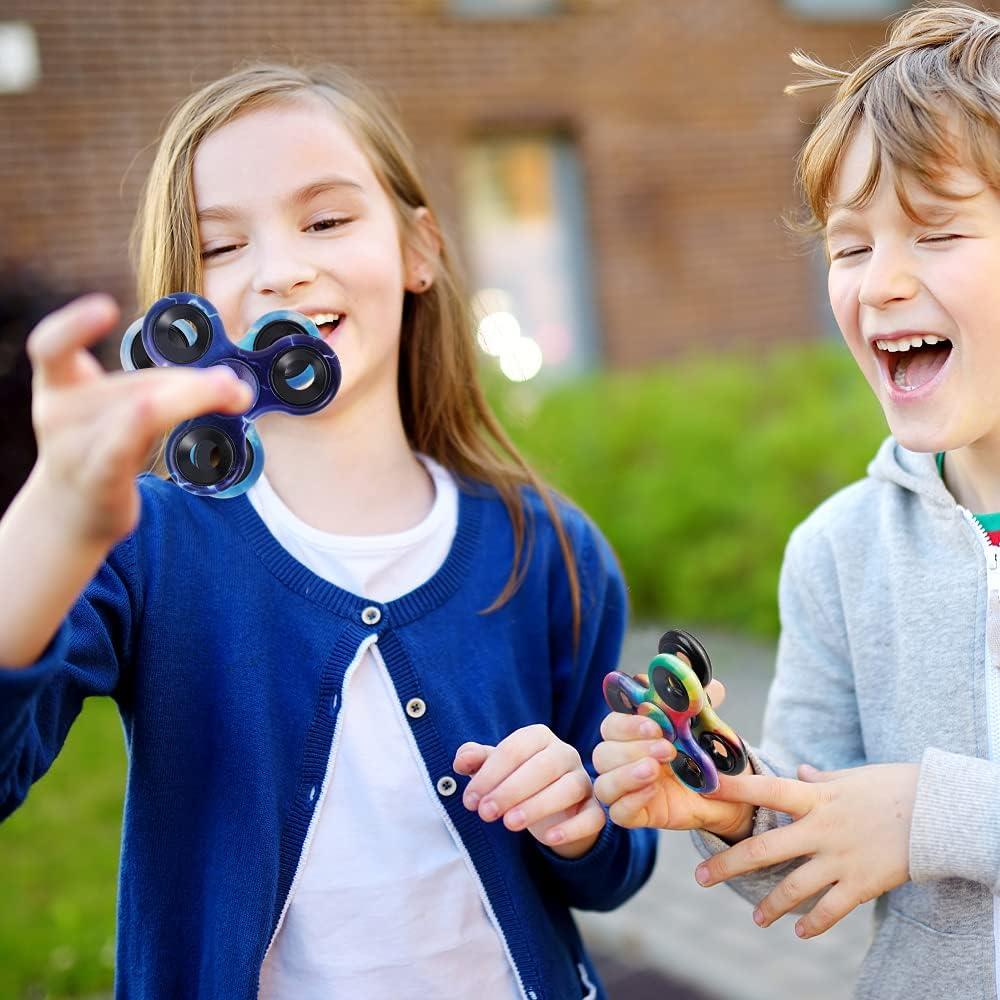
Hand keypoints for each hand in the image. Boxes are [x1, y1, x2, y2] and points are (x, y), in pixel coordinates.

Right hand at [27, 294, 252, 544]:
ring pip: (142, 405)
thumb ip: (160, 390)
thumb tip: (234, 386)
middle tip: (233, 385)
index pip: (52, 347)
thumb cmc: (101, 451)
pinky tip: (161, 407)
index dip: (74, 325)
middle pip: (136, 384)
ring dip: (193, 396)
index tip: (106, 307)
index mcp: (59, 385)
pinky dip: (146, 417)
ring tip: (234, 393)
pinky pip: (125, 440)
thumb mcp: (115, 412)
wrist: (71, 514)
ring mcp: (74, 446)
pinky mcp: (99, 476)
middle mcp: (58, 412)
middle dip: (190, 384)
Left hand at [453, 724, 605, 858]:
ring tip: (509, 824)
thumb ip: (476, 760)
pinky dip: (572, 828)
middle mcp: (565, 753)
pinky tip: (548, 838)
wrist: (551, 811)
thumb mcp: (495, 770)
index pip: (514, 749)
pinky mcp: (595, 809)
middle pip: (542, 766)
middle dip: (510, 790)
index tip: (470, 800)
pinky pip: (592, 816)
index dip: (489, 774)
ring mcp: (584, 780)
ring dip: (537, 806)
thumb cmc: (517, 781)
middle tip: (485, 813)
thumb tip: (461, 760)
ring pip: (568, 788)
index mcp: (539, 737)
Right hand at [592, 678, 753, 841]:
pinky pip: (618, 812)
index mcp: (631, 734)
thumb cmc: (704, 753)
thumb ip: (702, 702)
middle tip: (667, 749)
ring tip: (656, 770)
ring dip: (627, 775)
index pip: (611, 725)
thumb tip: (712, 684)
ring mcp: (625, 790)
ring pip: (604, 784)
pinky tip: (654, 790)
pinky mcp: (634, 815)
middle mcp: (622, 761)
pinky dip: (632, 800)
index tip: (655, 725)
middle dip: (632, 749)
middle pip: (602, 754)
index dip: (628, 725)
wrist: (726, 792)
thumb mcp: (704, 725)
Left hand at [694, 762, 918, 937]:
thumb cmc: (893, 787)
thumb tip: (802, 771)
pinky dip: (814, 924)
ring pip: (793, 888)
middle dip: (729, 865)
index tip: (704, 788)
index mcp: (815, 797)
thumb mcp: (851, 777)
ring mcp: (839, 859)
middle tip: (701, 877)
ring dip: (770, 906)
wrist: (937, 813)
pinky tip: (800, 932)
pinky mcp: (861, 883)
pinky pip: (830, 910)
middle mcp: (820, 829)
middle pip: (765, 849)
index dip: (734, 787)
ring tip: (756, 919)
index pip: (766, 789)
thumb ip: (820, 780)